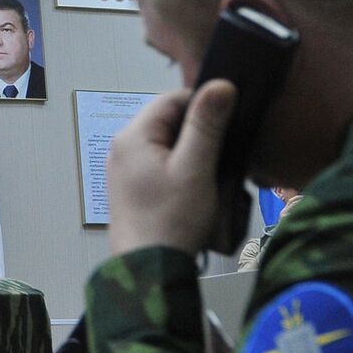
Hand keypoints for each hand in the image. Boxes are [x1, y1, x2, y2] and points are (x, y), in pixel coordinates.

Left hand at [107, 80, 237, 255]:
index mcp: (133, 135)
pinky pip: (162, 165)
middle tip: (225, 155)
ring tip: (214, 174)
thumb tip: (221, 83)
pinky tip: (198, 188)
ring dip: (194, 153)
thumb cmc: (172, 218)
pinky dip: (183, 169)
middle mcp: (123, 147)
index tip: (230, 125)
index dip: (204, 106)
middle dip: (200, 132)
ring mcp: (125, 169)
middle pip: (169, 121)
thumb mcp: (195, 168)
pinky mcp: (132, 188)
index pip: (173, 99)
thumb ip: (207, 124)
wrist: (149, 268)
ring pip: (168, 144)